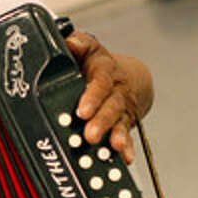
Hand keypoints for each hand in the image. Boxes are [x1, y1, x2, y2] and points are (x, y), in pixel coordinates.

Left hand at [64, 30, 152, 163]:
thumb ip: (79, 44)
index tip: (82, 110)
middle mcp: (116, 89)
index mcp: (105, 69)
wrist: (128, 77)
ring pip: (119, 121)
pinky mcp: (125, 123)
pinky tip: (125, 156)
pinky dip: (126, 147)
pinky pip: (127, 136)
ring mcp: (122, 108)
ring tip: (112, 145)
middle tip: (90, 134)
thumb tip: (69, 41)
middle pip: (111, 105)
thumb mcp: (90, 48)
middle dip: (101, 121)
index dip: (93, 95)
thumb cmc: (98, 64)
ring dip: (116, 135)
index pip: (101, 80)